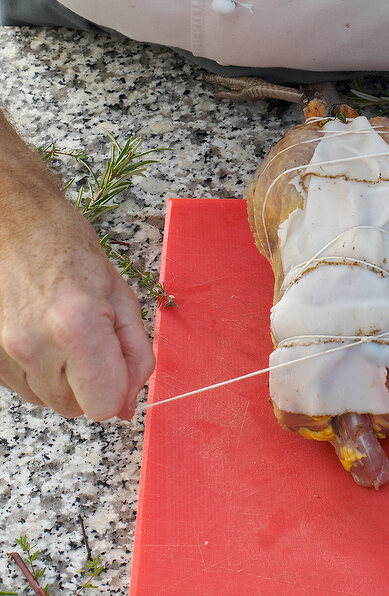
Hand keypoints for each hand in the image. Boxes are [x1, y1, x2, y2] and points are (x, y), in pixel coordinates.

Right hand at [0, 171, 154, 419]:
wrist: (12, 221)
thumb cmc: (67, 246)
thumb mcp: (119, 291)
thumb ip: (134, 351)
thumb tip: (130, 402)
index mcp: (76, 324)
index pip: (105, 404)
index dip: (118, 387)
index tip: (118, 362)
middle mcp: (32, 345)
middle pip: (76, 408)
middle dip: (91, 380)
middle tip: (89, 334)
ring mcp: (2, 354)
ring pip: (49, 402)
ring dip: (62, 377)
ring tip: (60, 329)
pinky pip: (23, 388)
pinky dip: (37, 369)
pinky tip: (39, 331)